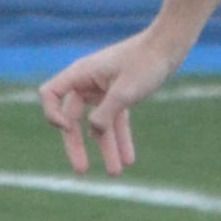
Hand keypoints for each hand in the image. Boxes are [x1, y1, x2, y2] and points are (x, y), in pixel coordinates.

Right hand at [39, 30, 181, 172]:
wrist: (169, 47)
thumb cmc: (145, 62)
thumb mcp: (125, 92)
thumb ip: (106, 114)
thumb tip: (94, 133)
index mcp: (81, 74)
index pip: (50, 94)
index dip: (53, 114)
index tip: (68, 128)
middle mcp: (88, 82)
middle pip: (73, 118)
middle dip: (77, 145)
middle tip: (82, 171)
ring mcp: (103, 89)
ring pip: (98, 124)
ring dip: (106, 148)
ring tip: (115, 173)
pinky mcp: (120, 95)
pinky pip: (115, 121)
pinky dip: (121, 138)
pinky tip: (128, 160)